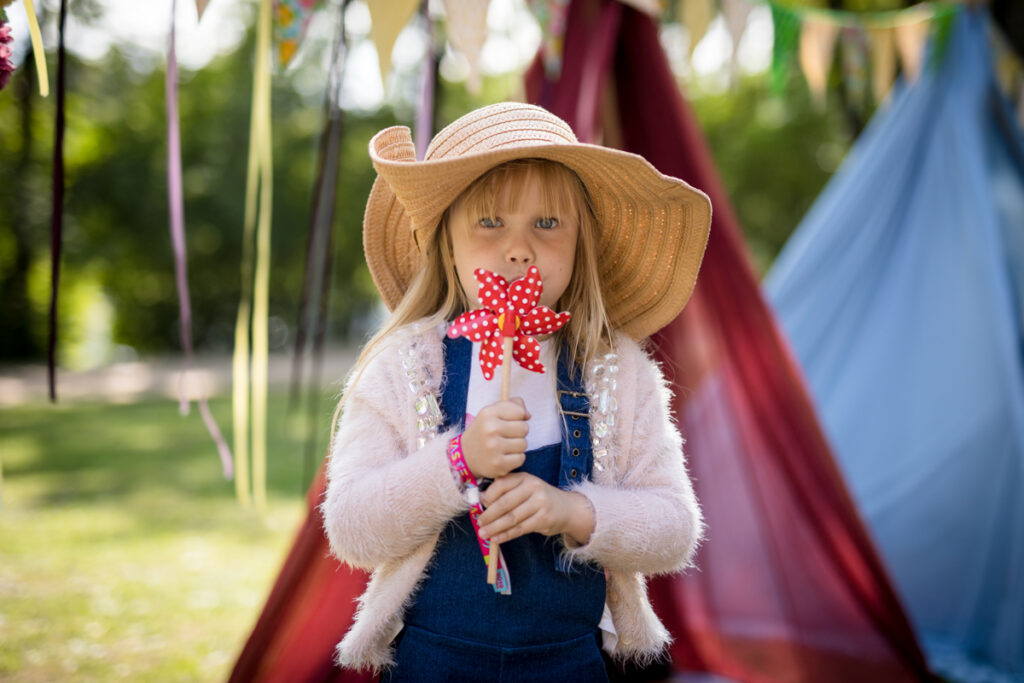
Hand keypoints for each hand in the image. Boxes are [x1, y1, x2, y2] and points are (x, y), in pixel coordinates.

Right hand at [460, 398, 529, 479]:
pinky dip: (516, 458)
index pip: (520, 412)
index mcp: (488, 413)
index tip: (508, 422)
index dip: (518, 418)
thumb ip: (512, 406)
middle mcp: (490, 429)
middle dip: (519, 433)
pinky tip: (505, 456)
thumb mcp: (492, 412)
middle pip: (524, 428)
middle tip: (507, 436)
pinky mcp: (498, 464)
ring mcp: (494, 448)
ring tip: (505, 446)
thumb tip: (528, 415)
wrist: (465, 455)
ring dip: (518, 446)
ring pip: (524, 444)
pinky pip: (521, 458)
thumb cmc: (484, 431)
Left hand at [477, 472, 594, 545]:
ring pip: (511, 518)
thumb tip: (480, 500)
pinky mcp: (543, 519)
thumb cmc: (538, 498)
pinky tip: (496, 539)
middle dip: (489, 515)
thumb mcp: (524, 487)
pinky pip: (520, 529)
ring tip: (483, 534)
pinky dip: (506, 535)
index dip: (487, 496)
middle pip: (505, 503)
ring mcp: (540, 503)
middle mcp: (533, 487)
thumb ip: (505, 490)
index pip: (501, 484)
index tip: (479, 506)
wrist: (566, 508)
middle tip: (479, 523)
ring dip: (494, 528)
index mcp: (524, 477)